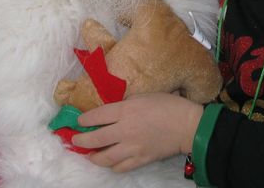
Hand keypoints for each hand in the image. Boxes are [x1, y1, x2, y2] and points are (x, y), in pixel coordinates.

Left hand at [72, 93, 203, 172]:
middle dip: (81, 140)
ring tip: (90, 154)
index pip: (97, 116)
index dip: (84, 119)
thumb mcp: (145, 95)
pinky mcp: (140, 160)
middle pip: (95, 139)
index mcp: (126, 110)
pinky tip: (110, 162)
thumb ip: (126, 103)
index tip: (79, 121)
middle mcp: (125, 130)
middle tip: (75, 139)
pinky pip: (120, 167)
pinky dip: (112, 165)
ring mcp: (132, 148)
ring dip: (93, 156)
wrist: (188, 125)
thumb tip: (113, 111)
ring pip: (104, 158)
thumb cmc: (168, 105)